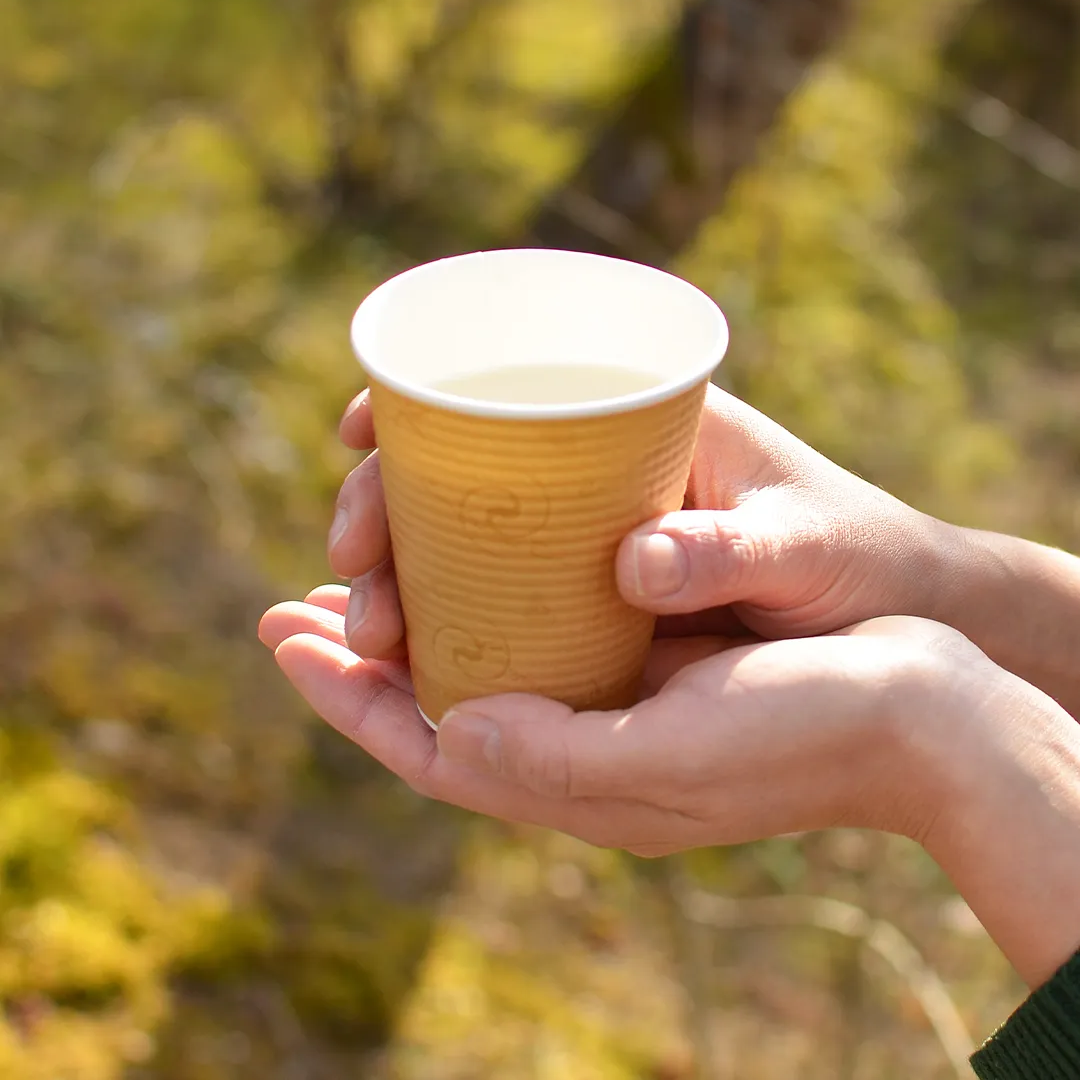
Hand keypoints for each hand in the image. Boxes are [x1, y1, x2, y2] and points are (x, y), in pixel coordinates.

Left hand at [258, 600, 970, 855]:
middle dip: (362, 653)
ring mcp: (612, 698)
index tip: (284, 637)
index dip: (347, 698)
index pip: (429, 747)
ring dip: (417, 615)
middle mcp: (580, 744)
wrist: (917, 709)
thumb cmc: (807, 731)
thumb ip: (563, 757)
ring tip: (358, 569)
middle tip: (295, 598)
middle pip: (440, 700)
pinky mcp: (649, 653)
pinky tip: (473, 550)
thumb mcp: (679, 755)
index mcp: (577, 782)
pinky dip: (489, 590)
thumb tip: (453, 734)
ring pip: (484, 657)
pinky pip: (542, 624)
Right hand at [325, 384, 955, 661]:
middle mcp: (594, 473)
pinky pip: (497, 598)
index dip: (409, 408)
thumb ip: (734, 551)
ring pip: (459, 545)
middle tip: (357, 589)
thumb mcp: (804, 547)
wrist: (899, 609)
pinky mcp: (590, 598)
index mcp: (635, 425)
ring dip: (396, 580)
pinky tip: (402, 653)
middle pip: (451, 477)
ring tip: (361, 636)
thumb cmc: (858, 556)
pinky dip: (442, 618)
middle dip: (378, 519)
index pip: (496, 392)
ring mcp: (586, 537)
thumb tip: (633, 562)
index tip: (357, 439)